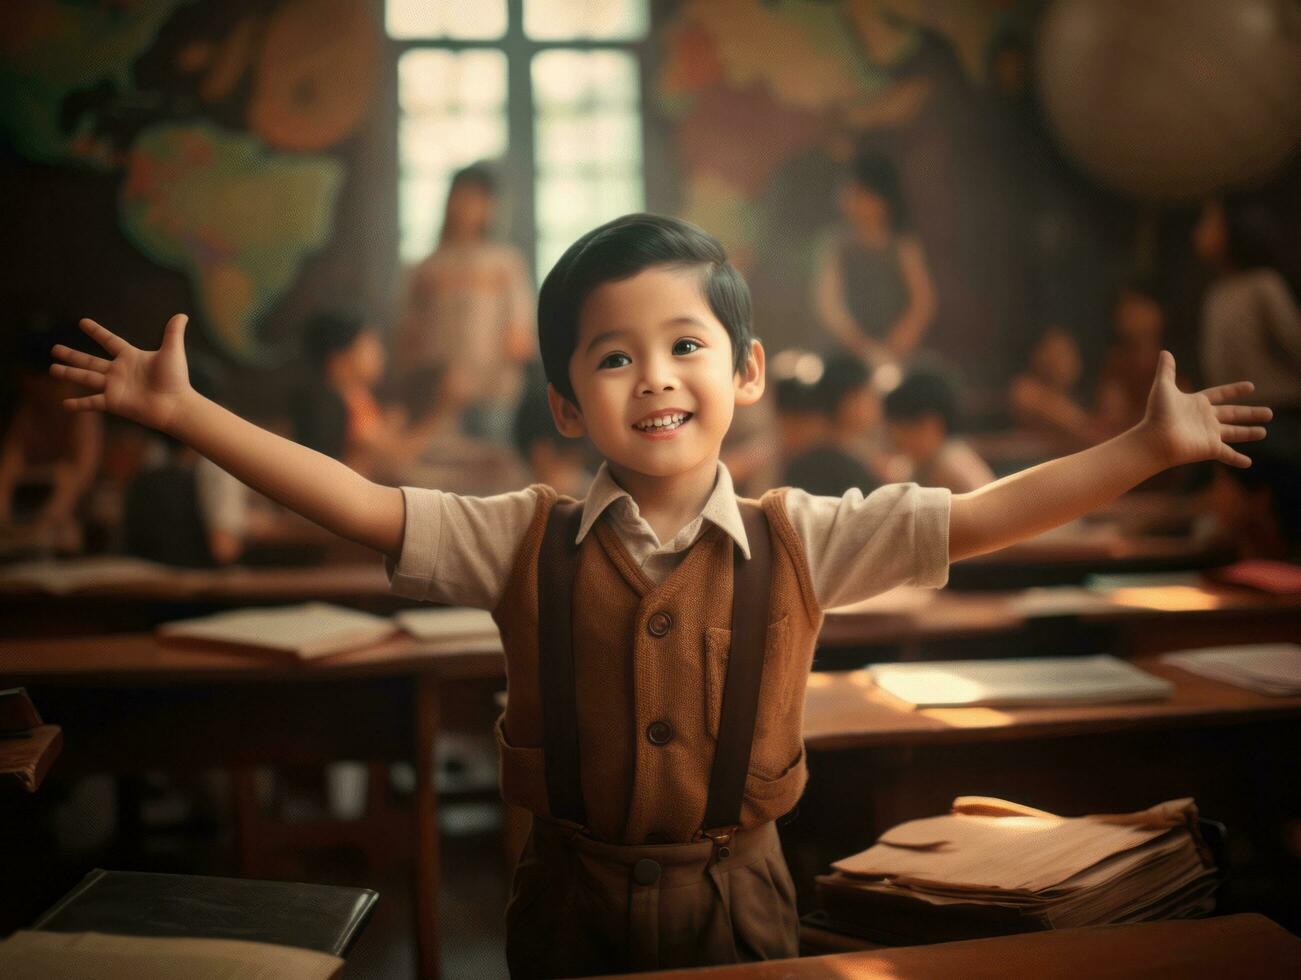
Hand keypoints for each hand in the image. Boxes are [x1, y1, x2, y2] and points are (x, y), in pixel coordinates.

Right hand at [50, 315, 194, 433]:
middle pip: (90, 360)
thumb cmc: (175, 379)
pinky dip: (78, 404)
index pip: (109, 341)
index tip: (82, 322)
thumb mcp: (172, 351)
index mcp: (130, 357)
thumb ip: (173, 333)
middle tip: (54, 349)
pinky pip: (91, 402)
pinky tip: (64, 405)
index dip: (96, 332)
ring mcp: (114, 387)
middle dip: (72, 355)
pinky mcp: (113, 402)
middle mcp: (119, 371)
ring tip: (52, 369)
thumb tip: (182, 314)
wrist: (175, 404)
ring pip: (85, 377)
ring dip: (68, 373)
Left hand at [1139, 351, 1270, 468]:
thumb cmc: (1157, 414)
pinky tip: (1248, 463)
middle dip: (1251, 413)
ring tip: (1264, 432)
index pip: (1220, 394)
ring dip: (1249, 433)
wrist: (1154, 438)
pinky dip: (1238, 459)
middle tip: (1270, 413)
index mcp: (1197, 403)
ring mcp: (1209, 434)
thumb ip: (1167, 370)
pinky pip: (1228, 454)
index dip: (1234, 390)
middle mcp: (1205, 419)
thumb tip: (1165, 352)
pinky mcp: (1210, 448)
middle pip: (1233, 414)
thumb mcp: (1163, 387)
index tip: (1250, 386)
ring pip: (1234, 433)